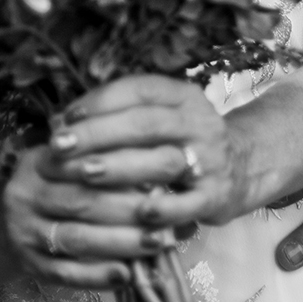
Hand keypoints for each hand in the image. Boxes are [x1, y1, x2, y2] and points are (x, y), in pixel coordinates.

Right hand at [3, 145, 177, 290]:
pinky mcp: (28, 263)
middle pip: (82, 200)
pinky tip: (125, 274)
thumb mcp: (67, 160)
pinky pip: (64, 272)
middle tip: (165, 213)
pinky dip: (96, 275)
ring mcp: (24, 230)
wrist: (5, 221)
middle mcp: (26, 193)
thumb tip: (168, 161)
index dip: (124, 165)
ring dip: (120, 243)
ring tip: (155, 243)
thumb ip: (107, 157)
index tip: (161, 170)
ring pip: (76, 238)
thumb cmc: (54, 185)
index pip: (83, 159)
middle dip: (129, 208)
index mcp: (39, 160)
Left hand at [44, 75, 250, 228]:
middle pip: (145, 123)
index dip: (99, 101)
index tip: (65, 117)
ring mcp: (210, 159)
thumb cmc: (182, 141)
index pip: (138, 89)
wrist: (242, 167)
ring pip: (162, 160)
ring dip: (119, 167)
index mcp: (182, 96)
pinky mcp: (215, 196)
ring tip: (83, 173)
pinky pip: (185, 204)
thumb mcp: (161, 117)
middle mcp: (199, 122)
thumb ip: (118, 116)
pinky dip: (159, 209)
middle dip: (98, 134)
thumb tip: (60, 122)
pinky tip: (131, 212)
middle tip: (61, 146)